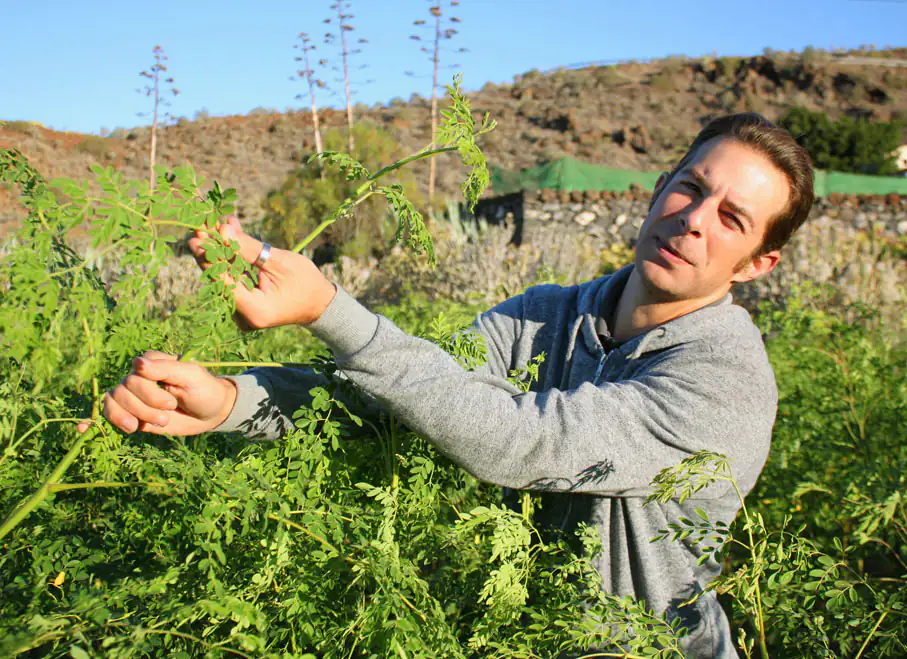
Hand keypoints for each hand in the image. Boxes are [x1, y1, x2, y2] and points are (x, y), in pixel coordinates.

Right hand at [76, 351, 236, 435]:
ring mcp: (133, 396)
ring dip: (130, 417)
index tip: (172, 401)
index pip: (134, 375)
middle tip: (166, 416)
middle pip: (122, 391)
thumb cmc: (204, 390)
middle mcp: (138, 377)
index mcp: (152, 363)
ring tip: (155, 424)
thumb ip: (165, 369)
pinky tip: (83, 429)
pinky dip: (94, 421)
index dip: (148, 392)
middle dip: (144, 408)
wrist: (210, 413)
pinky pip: (106, 414)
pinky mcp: (131, 414)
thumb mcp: (191, 377)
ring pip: (113, 403)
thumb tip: (136, 363)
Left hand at [187, 216, 337, 328]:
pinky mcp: (245, 305)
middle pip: (219, 279)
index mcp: (255, 310)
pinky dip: (233, 258)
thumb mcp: (280, 262)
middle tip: (200, 226)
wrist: (320, 304)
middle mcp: (244, 316)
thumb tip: (222, 230)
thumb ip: (249, 248)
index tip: (197, 235)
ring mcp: (243, 313)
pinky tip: (232, 235)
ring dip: (223, 250)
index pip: (222, 281)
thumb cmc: (306, 283)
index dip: (208, 257)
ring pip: (225, 276)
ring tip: (220, 224)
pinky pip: (233, 278)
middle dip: (212, 250)